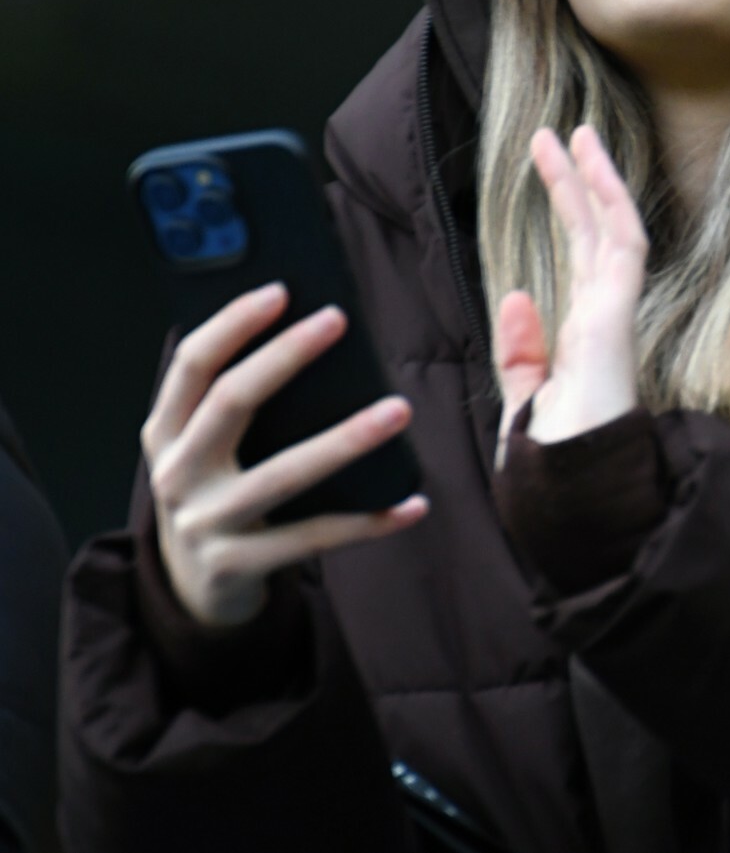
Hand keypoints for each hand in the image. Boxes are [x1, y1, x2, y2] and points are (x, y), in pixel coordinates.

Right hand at [142, 282, 427, 628]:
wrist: (194, 590)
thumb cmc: (219, 493)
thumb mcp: (208, 447)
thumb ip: (238, 401)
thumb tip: (307, 328)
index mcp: (164, 432)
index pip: (192, 365)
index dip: (231, 324)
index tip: (281, 289)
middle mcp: (175, 474)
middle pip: (231, 402)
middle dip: (286, 355)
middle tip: (339, 318)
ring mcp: (204, 523)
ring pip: (283, 474)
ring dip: (346, 439)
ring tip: (400, 409)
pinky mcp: (237, 565)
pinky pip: (313, 538)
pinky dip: (368, 521)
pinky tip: (413, 504)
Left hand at [493, 125, 648, 465]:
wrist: (572, 499)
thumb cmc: (557, 466)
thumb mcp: (527, 403)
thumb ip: (523, 353)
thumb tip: (517, 293)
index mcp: (587, 338)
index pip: (583, 261)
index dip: (570, 212)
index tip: (551, 172)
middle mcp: (606, 321)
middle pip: (596, 235)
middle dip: (578, 182)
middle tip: (557, 134)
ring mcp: (615, 317)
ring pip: (613, 230)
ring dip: (595, 179)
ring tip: (572, 134)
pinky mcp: (616, 317)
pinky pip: (622, 247)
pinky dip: (610, 203)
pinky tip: (590, 169)